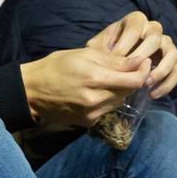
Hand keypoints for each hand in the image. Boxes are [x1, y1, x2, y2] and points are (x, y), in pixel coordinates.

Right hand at [20, 44, 151, 129]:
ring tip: (111, 79)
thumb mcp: (84, 54)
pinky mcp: (88, 123)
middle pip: (129, 92)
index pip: (134, 80)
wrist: (32, 91)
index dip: (143, 70)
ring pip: (119, 102)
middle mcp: (95, 99)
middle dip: (132, 79)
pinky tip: (98, 92)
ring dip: (121, 90)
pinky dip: (108, 100)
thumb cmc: (57, 65)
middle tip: (129, 68)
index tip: (144, 61)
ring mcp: (92, 114)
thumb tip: (140, 61)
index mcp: (94, 78)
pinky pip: (107, 110)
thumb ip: (114, 60)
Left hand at [88, 11, 176, 98]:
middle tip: (130, 73)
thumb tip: (105, 58)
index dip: (125, 46)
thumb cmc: (107, 50)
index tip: (115, 61)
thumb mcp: (98, 46)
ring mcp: (166, 43)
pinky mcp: (172, 59)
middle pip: (155, 39)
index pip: (135, 29)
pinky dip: (167, 84)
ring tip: (145, 84)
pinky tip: (153, 95)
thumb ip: (99, 49)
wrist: (118, 57)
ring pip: (172, 54)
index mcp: (136, 20)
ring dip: (160, 71)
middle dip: (143, 57)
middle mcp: (154, 28)